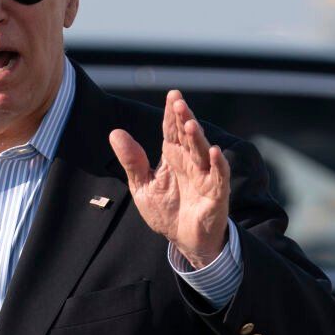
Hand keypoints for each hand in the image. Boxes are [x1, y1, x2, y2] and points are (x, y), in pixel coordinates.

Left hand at [109, 89, 230, 266]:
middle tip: (178, 102)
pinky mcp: (216, 193)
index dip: (172, 114)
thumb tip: (115, 132)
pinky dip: (218, 165)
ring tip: (190, 124)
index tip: (172, 95)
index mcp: (173, 157)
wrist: (184, 240)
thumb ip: (132, 161)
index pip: (172, 131)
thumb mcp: (143, 186)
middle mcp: (190, 162)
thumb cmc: (166, 211)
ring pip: (202, 152)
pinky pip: (218, 176)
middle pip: (188, 136)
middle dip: (184, 119)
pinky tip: (214, 152)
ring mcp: (205, 176)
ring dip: (197, 138)